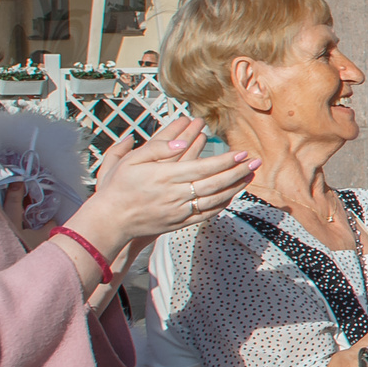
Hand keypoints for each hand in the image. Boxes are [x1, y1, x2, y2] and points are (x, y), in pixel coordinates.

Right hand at [83, 117, 258, 246]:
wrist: (111, 220)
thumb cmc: (119, 187)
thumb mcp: (131, 161)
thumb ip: (157, 150)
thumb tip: (181, 144)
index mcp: (165, 177)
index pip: (203, 167)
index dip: (225, 161)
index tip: (241, 153)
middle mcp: (175, 195)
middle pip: (214, 183)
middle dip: (238, 172)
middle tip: (256, 162)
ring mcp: (179, 211)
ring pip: (215, 199)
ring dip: (235, 187)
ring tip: (250, 176)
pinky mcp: (180, 222)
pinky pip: (207, 213)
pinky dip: (223, 203)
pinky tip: (233, 194)